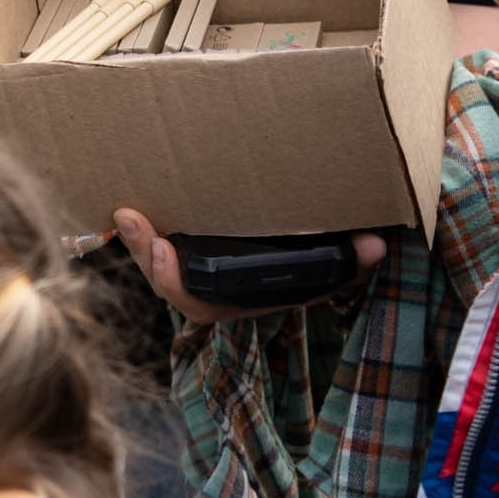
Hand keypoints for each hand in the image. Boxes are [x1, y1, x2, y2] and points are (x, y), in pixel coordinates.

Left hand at [111, 208, 386, 324]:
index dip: (175, 282)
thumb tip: (375, 245)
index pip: (198, 303)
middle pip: (166, 281)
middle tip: (132, 219)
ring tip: (123, 210)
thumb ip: (352, 258)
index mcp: (240, 298)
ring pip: (157, 261)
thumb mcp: (333, 263)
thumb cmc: (316, 258)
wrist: (311, 253)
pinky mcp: (186, 241)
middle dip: (146, 256)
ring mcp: (196, 265)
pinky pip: (157, 238)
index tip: (166, 249)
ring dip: (137, 240)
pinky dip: (142, 225)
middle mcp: (212, 287)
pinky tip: (126, 194)